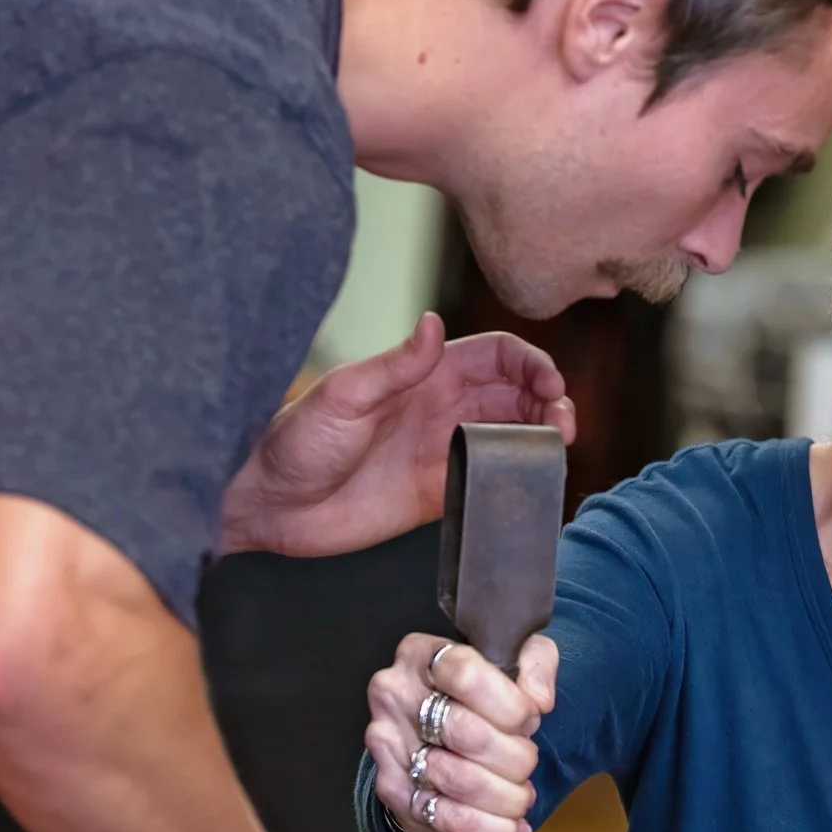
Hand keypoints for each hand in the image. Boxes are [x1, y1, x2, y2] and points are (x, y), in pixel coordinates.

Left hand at [220, 313, 574, 557]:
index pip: (497, 357)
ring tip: (559, 447)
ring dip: (544, 437)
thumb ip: (395, 365)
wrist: (269, 507)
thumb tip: (434, 324)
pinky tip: (534, 481)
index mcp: (424, 376)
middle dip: (551, 402)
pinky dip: (522, 478)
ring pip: (514, 436)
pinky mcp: (442, 495)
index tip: (551, 385)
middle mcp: (442, 409)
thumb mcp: (344, 396)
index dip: (531, 365)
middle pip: (517, 395)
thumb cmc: (294, 442)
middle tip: (563, 423)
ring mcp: (445, 452)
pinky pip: (495, 481)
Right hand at [367, 631, 560, 831]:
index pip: (467, 675)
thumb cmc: (482, 694)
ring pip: (460, 781)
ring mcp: (388, 744)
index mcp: (423, 655)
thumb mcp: (516, 660)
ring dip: (506, 797)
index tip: (530, 719)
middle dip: (516, 757)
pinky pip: (447, 818)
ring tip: (521, 797)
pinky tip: (511, 828)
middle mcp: (395, 694)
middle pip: (468, 734)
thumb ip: (535, 664)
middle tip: (528, 763)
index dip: (511, 706)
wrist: (439, 733)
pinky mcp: (392, 789)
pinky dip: (490, 830)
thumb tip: (539, 700)